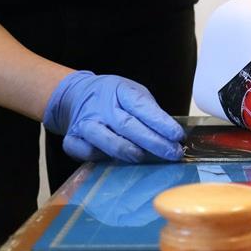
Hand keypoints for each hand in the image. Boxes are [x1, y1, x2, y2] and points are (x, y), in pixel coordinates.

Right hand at [43, 71, 184, 162]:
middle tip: (173, 153)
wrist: (76, 95)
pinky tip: (113, 159)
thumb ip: (149, 112)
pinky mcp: (72, 139)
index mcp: (120, 91)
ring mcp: (85, 123)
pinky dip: (101, 157)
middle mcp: (102, 107)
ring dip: (128, 151)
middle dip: (154, 142)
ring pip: (107, 141)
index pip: (142, 106)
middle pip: (128, 125)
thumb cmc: (113, 97)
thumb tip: (172, 135)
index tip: (178, 136)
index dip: (161, 122)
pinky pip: (86, 152)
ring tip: (144, 158)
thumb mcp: (133, 93)